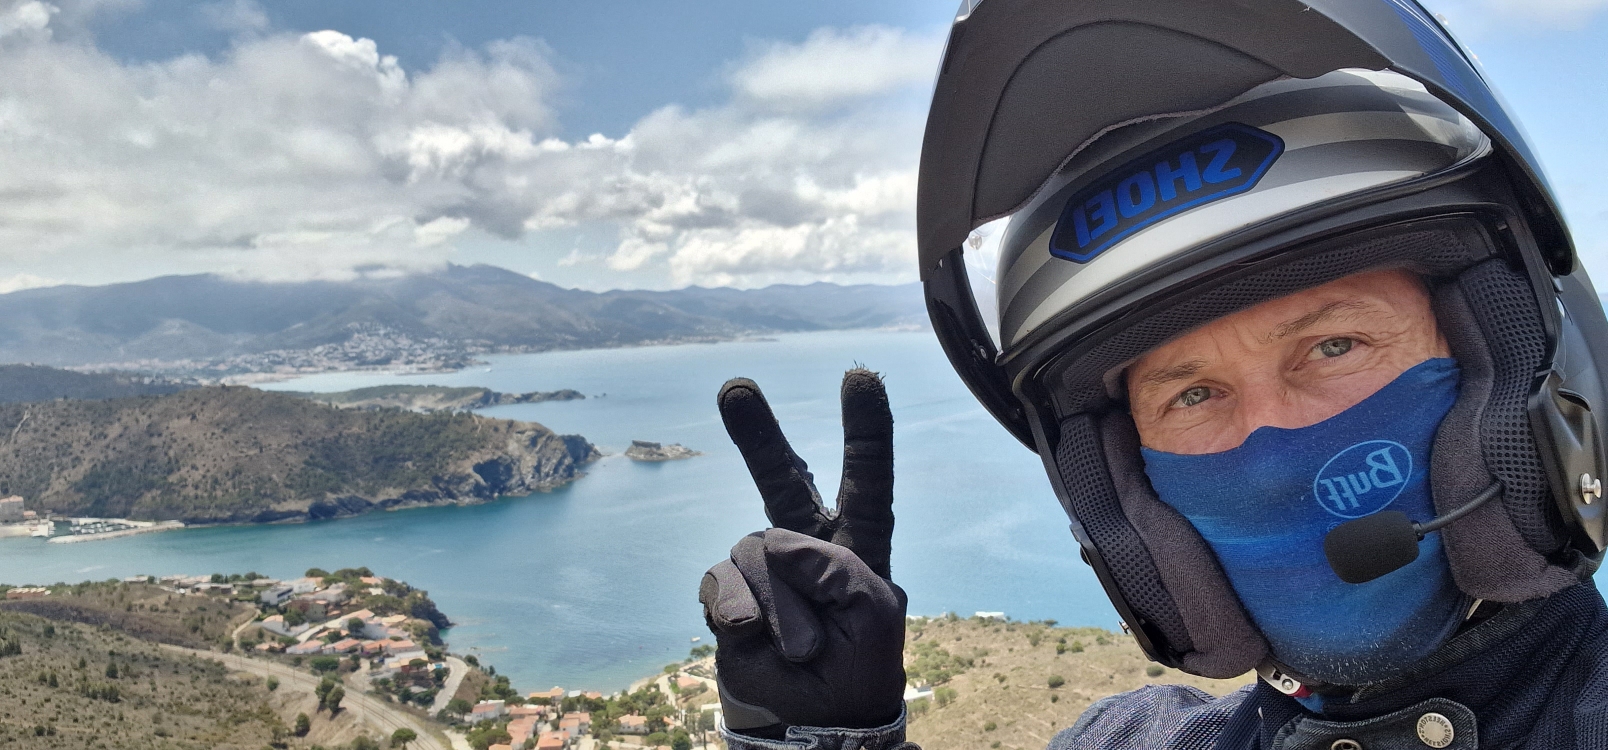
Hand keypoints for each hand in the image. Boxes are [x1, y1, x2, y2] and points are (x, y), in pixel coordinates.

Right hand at [699, 368, 907, 734]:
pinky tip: (751, 636)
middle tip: (736, 387)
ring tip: (802, 648)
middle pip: (783, 480)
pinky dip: (740, 610)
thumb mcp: (873, 618)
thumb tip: (774, 542)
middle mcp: (807, 548)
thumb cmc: (857, 674)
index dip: (866, 429)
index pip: (867, 480)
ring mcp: (763, 572)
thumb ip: (836, 567)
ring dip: (782, 605)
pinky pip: (722, 582)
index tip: (859, 375)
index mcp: (859, 548)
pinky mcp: (727, 598)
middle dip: (759, 435)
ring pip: (756, 550)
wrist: (811, 732)